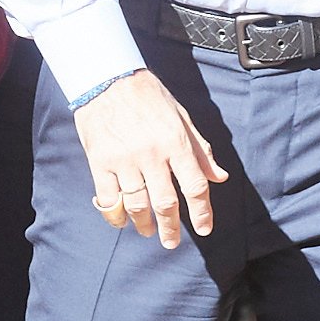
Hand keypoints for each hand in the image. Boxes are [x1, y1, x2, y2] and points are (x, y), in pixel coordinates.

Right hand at [73, 70, 226, 248]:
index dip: (202, 211)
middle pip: (166, 202)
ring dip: (144, 224)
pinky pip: (108, 198)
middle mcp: (152, 154)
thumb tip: (219, 176)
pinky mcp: (100, 161)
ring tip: (149, 231)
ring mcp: (124, 160)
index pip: (195, 185)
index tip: (204, 228)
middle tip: (171, 242)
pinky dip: (115, 215)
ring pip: (137, 204)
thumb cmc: (149, 97)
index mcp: (176, 143)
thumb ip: (200, 150)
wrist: (107, 78)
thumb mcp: (182, 117)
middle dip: (171, 227)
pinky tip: (122, 221)